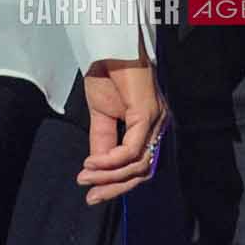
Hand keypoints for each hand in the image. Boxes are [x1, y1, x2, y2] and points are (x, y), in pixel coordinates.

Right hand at [78, 49, 167, 205]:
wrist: (108, 47)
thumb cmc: (108, 74)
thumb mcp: (101, 115)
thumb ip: (102, 142)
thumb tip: (96, 170)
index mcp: (150, 127)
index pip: (140, 167)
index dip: (117, 184)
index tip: (92, 196)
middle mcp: (158, 126)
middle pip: (143, 171)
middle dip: (115, 187)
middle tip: (91, 197)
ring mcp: (156, 120)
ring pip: (138, 164)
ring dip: (109, 176)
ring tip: (86, 176)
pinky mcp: (148, 114)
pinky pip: (131, 149)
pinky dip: (111, 160)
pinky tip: (92, 163)